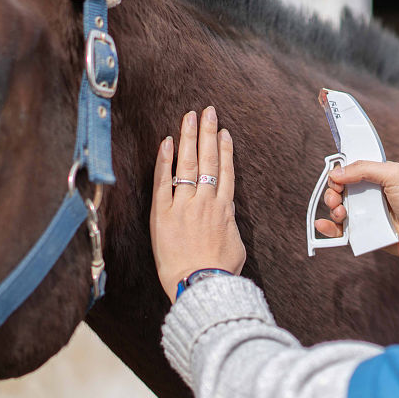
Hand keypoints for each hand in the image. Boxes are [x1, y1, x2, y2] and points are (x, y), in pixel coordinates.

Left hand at [151, 107, 246, 301]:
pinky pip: (163, 181)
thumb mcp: (235, 246)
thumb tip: (227, 210)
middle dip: (208, 133)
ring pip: (188, 164)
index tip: (224, 133)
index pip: (225, 172)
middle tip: (208, 112)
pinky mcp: (164, 213)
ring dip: (189, 138)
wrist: (201, 285)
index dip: (225, 150)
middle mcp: (206, 201)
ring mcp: (185, 205)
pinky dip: (165, 160)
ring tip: (190, 117)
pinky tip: (167, 142)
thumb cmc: (220, 273)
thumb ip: (230, 223)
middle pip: (208, 160)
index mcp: (225, 210)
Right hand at [315, 161, 398, 277]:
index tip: (335, 179)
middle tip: (337, 199)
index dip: (338, 174)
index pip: (348, 172)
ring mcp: (367, 216)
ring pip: (338, 211)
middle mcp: (370, 196)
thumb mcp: (393, 174)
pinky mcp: (366, 234)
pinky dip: (329, 229)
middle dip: (332, 194)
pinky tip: (323, 226)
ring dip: (332, 210)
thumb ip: (364, 168)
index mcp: (377, 177)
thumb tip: (336, 172)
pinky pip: (342, 232)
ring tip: (340, 213)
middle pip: (340, 191)